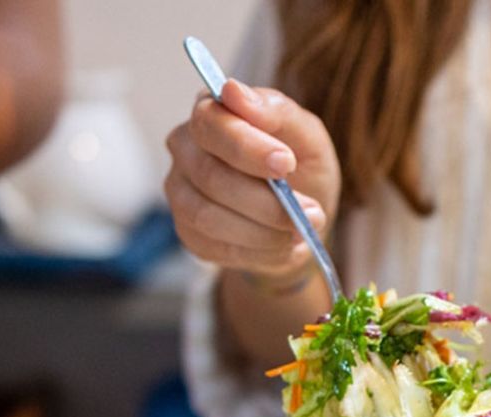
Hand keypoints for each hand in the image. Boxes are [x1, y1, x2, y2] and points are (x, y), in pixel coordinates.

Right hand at [165, 80, 340, 284]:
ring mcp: (180, 193)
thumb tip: (233, 91)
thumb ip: (276, 111)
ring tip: (302, 231)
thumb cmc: (299, 165)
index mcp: (211, 113)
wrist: (299, 216)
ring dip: (264, 230)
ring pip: (209, 216)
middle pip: (210, 175)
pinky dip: (258, 251)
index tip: (286, 162)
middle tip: (310, 211)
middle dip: (265, 199)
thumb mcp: (306, 135)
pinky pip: (215, 247)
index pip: (211, 124)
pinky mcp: (188, 233)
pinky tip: (283, 244)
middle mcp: (185, 149)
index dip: (247, 146)